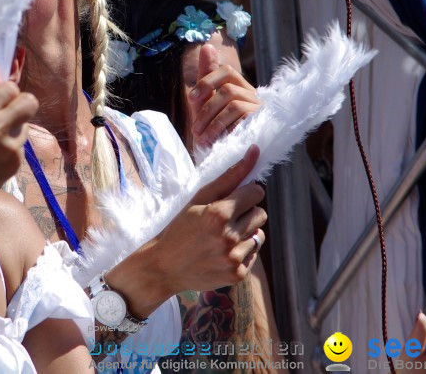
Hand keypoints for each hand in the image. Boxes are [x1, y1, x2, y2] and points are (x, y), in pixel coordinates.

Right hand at [0, 62, 37, 208]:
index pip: (10, 88)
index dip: (6, 93)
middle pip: (30, 102)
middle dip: (23, 103)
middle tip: (10, 112)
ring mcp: (9, 147)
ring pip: (25, 125)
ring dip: (13, 129)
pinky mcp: (16, 163)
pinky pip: (21, 146)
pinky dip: (10, 148)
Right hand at [136, 146, 265, 301]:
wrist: (164, 266)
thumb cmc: (180, 227)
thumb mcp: (198, 199)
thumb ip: (229, 176)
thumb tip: (255, 151)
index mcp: (219, 214)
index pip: (256, 193)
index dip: (245, 194)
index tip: (233, 199)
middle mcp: (229, 237)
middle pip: (261, 214)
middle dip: (246, 213)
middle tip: (224, 220)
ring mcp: (234, 258)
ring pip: (258, 235)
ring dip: (244, 234)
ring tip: (221, 238)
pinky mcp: (237, 274)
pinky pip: (253, 254)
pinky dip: (241, 252)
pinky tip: (221, 253)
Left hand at [189, 44, 259, 147]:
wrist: (232, 160)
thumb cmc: (218, 129)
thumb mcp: (207, 104)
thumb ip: (207, 77)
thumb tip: (207, 46)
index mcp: (240, 87)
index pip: (227, 71)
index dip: (208, 81)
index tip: (191, 98)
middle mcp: (253, 95)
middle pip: (228, 89)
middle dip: (206, 109)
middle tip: (194, 128)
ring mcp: (260, 109)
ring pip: (233, 104)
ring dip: (213, 122)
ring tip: (202, 138)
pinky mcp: (263, 123)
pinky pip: (243, 119)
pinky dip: (225, 129)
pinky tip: (216, 142)